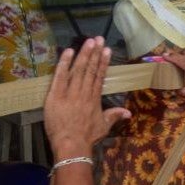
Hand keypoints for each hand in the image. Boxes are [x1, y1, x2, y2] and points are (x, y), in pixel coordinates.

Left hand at [43, 37, 130, 158]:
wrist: (72, 145)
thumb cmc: (87, 137)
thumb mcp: (103, 127)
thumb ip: (114, 116)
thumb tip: (129, 112)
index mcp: (94, 99)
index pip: (99, 77)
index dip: (103, 62)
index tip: (106, 50)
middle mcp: (83, 93)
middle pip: (89, 70)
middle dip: (94, 53)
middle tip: (98, 38)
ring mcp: (69, 93)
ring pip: (77, 70)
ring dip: (83, 55)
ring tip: (88, 41)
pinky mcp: (55, 95)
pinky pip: (60, 77)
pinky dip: (64, 64)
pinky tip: (68, 52)